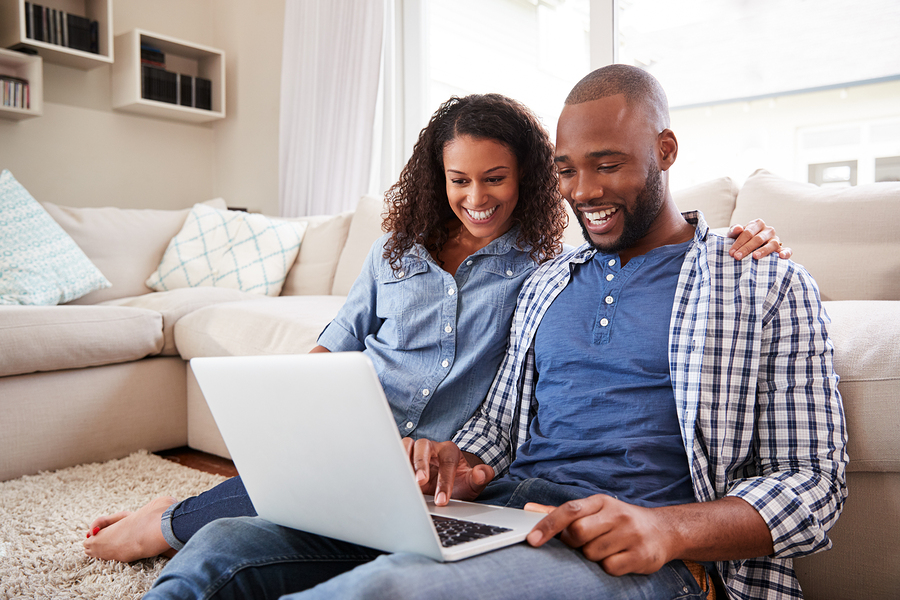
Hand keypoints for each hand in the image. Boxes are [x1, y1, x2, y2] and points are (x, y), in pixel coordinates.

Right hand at [402, 438, 493, 505]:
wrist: (448, 484)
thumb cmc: (459, 483)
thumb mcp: (472, 483)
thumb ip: (480, 477)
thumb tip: (482, 472)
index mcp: (450, 451)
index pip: (447, 462)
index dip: (444, 481)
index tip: (442, 500)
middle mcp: (432, 447)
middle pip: (424, 446)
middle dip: (421, 464)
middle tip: (420, 483)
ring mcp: (416, 450)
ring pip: (407, 445)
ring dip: (404, 460)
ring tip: (404, 478)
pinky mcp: (404, 456)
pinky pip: (395, 453)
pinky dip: (393, 462)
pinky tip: (393, 477)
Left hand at [524, 495, 673, 576]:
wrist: (664, 530)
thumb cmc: (620, 521)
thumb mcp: (594, 510)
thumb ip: (562, 512)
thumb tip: (529, 508)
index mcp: (601, 501)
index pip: (569, 509)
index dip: (548, 524)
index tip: (532, 540)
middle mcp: (617, 514)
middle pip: (578, 533)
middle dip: (574, 543)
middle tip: (583, 543)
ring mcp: (630, 534)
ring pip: (593, 553)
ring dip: (592, 556)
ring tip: (606, 549)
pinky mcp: (641, 555)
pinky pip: (610, 568)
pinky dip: (608, 567)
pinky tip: (617, 558)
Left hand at [727, 219, 791, 259]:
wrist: (748, 245)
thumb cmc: (741, 239)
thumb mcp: (735, 234)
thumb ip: (734, 230)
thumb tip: (738, 228)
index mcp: (757, 224)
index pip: (748, 232)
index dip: (739, 243)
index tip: (731, 253)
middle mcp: (768, 230)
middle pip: (758, 239)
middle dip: (747, 248)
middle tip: (737, 257)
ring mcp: (776, 239)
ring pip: (772, 244)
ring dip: (764, 250)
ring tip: (755, 257)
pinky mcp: (782, 248)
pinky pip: (787, 250)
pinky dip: (786, 253)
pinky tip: (781, 256)